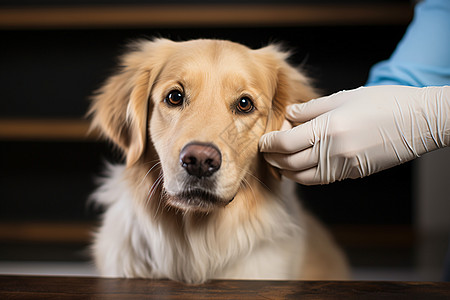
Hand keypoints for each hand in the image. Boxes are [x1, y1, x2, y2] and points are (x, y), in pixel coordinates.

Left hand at [259, 85, 449, 184]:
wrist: (418, 122)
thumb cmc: (383, 103)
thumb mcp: (343, 98)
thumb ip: (311, 109)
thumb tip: (289, 114)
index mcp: (328, 128)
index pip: (285, 143)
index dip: (269, 143)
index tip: (262, 139)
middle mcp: (333, 151)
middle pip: (289, 163)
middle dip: (272, 158)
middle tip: (266, 150)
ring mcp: (343, 166)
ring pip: (302, 177)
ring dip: (285, 170)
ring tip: (279, 160)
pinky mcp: (352, 174)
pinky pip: (320, 179)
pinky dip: (304, 175)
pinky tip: (300, 166)